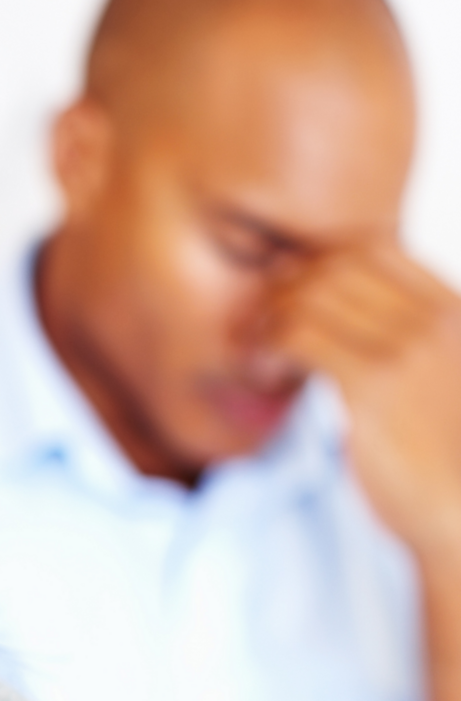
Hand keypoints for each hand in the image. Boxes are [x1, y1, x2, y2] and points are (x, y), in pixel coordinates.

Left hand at [271, 244, 460, 568]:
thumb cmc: (439, 455)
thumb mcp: (434, 378)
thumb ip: (400, 337)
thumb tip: (331, 310)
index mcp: (453, 310)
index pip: (372, 246)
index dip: (316, 264)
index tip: (291, 302)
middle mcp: (436, 319)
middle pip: (334, 263)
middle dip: (284, 289)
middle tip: (260, 330)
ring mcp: (407, 349)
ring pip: (310, 294)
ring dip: (269, 319)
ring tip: (259, 358)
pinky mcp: (373, 386)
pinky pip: (298, 336)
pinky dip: (266, 348)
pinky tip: (264, 377)